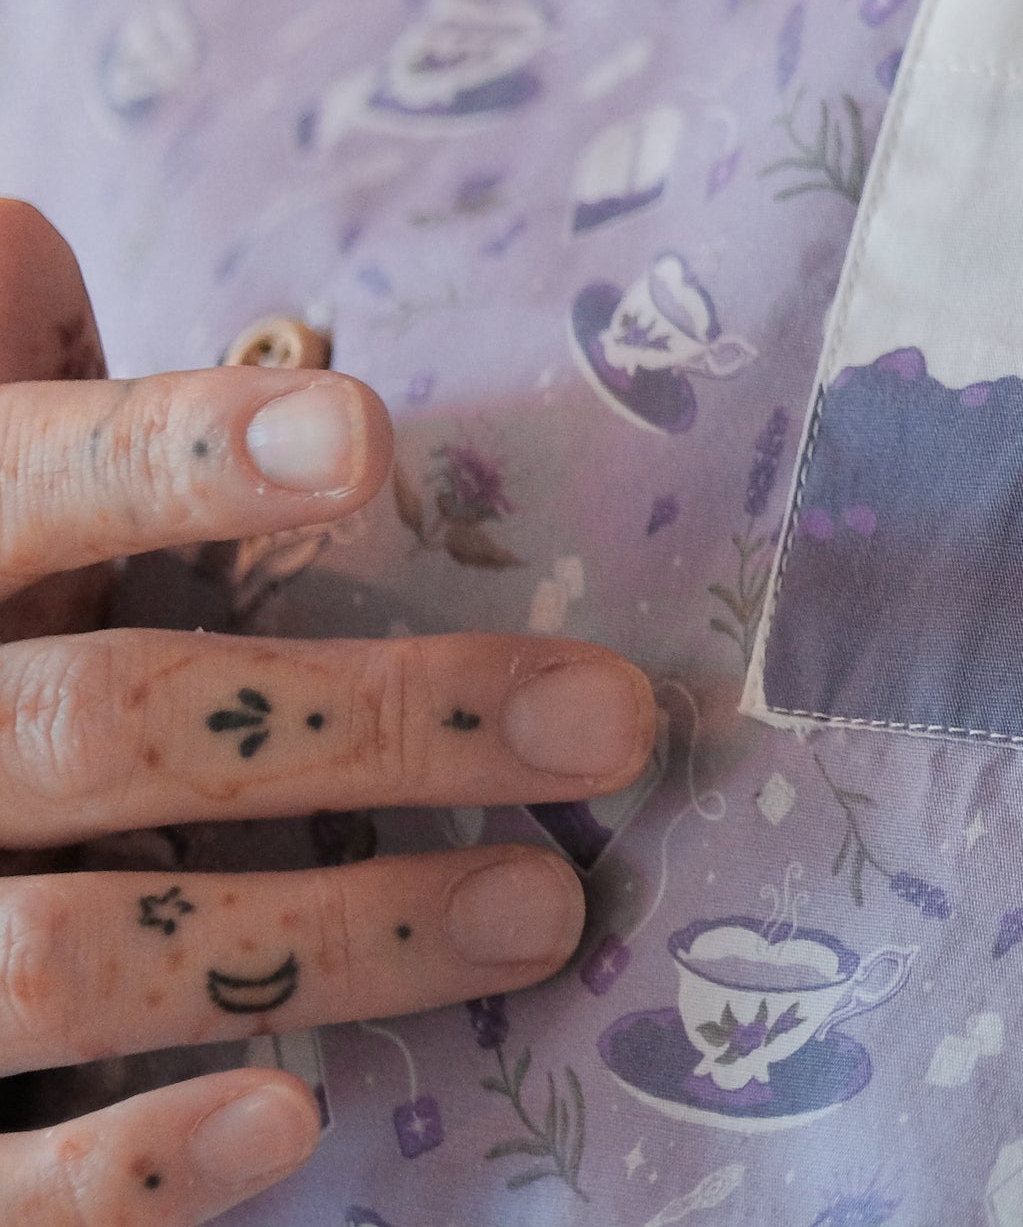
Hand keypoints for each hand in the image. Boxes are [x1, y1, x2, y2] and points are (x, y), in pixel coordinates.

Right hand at [0, 201, 656, 1221]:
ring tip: (544, 912)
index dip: (178, 458)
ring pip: (69, 955)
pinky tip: (293, 1116)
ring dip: (331, 936)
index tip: (367, 434)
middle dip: (377, 723)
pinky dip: (129, 1163)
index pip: (23, 487)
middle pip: (109, 729)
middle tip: (608, 721)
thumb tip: (26, 241)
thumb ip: (1, 394)